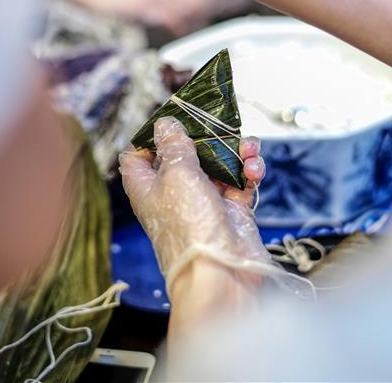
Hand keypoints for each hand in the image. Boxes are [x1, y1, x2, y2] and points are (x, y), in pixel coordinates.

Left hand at [118, 117, 269, 290]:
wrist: (223, 273)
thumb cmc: (190, 228)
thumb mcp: (176, 175)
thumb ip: (174, 146)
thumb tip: (165, 124)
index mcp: (148, 187)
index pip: (137, 157)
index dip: (149, 137)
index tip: (170, 119)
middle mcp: (174, 194)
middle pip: (184, 155)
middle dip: (204, 136)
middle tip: (219, 123)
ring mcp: (204, 203)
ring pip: (218, 165)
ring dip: (234, 151)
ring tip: (247, 147)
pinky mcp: (232, 212)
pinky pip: (240, 182)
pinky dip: (249, 171)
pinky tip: (254, 168)